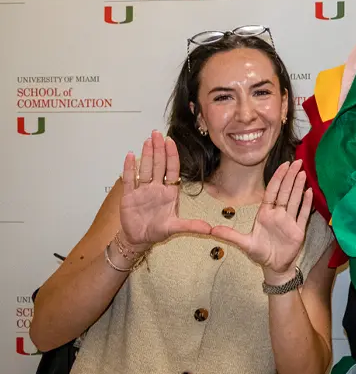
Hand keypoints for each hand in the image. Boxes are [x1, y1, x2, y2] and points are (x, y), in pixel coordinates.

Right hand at [120, 131, 210, 249]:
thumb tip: (210, 229)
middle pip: (158, 164)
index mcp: (169, 192)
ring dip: (146, 154)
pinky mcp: (128, 196)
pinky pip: (129, 179)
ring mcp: (142, 190)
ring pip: (145, 168)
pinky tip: (130, 156)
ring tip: (147, 140)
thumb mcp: (175, 228)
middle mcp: (156, 188)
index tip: (170, 142)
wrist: (138, 240)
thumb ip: (191, 226)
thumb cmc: (157, 232)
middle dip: (158, 149)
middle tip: (157, 133)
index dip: (171, 156)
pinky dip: (129, 168)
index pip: (172, 170)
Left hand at [210, 160, 313, 282]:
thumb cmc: (260, 253)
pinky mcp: (299, 230)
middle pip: (285, 191)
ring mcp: (289, 221)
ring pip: (295, 199)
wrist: (274, 266)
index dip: (278, 178)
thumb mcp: (244, 244)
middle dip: (291, 176)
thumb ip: (230, 235)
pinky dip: (307, 203)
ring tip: (303, 172)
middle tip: (297, 162)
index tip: (284, 165)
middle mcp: (278, 214)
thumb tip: (212, 229)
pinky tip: (310, 191)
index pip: (272, 191)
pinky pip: (303, 214)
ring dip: (299, 186)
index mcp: (265, 213)